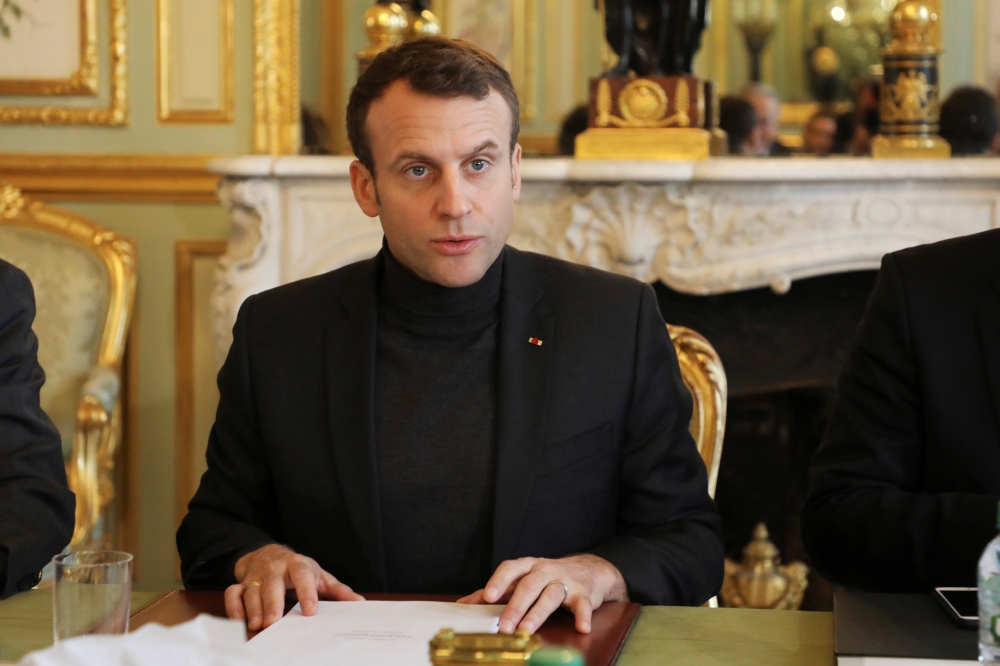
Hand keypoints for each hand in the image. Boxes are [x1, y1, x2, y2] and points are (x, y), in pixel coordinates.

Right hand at [224, 544, 363, 629]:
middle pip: (272, 584)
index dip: (306, 592)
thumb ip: (337, 590)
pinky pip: (233, 593)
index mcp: (298, 565)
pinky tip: (240, 620)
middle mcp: (275, 569)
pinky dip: (234, 606)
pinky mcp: (242, 583)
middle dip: (272, 603)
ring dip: (253, 608)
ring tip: (258, 625)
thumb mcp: (319, 576)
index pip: (302, 575)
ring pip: (252, 590)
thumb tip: (358, 603)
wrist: (269, 554)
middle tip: (274, 622)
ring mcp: (257, 576)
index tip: (310, 611)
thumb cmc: (298, 570)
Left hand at [457, 554, 627, 634]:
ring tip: (527, 630)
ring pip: (550, 595)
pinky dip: (582, 616)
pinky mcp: (584, 594)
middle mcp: (545, 570)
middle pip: (528, 586)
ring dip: (538, 613)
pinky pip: (583, 605)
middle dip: (515, 606)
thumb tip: (463, 605)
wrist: (590, 570)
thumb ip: (495, 592)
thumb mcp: (522, 579)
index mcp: (527, 566)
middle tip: (504, 626)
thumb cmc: (547, 577)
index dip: (498, 581)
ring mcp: (565, 581)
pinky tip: (581, 628)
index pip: (510, 568)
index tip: (487, 596)